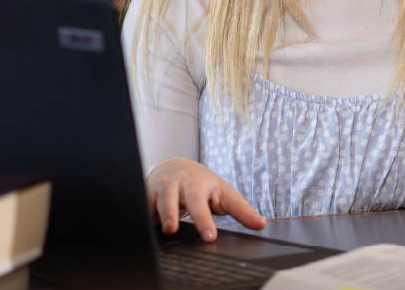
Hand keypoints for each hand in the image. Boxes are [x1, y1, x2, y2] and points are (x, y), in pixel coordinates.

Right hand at [145, 157, 266, 241]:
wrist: (173, 167)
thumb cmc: (201, 184)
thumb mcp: (223, 193)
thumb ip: (241, 210)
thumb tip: (261, 224)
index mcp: (199, 185)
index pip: (203, 204)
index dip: (206, 221)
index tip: (210, 236)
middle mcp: (180, 185)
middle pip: (179, 199)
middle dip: (178, 214)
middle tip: (179, 229)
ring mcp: (161, 189)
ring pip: (159, 201)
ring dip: (162, 213)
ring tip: (168, 229)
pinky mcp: (146, 195)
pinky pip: (143, 205)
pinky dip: (143, 214)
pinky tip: (144, 226)